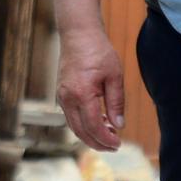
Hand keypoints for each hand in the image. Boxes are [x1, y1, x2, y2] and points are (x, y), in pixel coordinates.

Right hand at [55, 27, 124, 152]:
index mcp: (82, 94)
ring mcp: (62, 97)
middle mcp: (68, 98)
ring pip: (74, 127)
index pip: (93, 126)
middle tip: (114, 146)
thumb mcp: (114, 76)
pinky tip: (98, 123)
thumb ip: (116, 103)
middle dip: (97, 143)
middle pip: (81, 132)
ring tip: (108, 136)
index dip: (106, 139)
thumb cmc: (98, 52)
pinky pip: (71, 117)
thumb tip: (119, 126)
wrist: (78, 35)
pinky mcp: (61, 94)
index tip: (118, 144)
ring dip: (90, 136)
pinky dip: (84, 125)